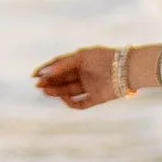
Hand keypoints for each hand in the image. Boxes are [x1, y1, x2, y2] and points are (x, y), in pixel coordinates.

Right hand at [34, 44, 161, 109]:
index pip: (60, 66)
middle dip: (50, 82)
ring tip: (47, 91)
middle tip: (39, 85)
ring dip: (57, 92)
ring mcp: (90, 86)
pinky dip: (72, 103)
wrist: (127, 69)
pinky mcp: (97, 98)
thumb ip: (62, 65)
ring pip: (69, 91)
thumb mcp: (80, 57)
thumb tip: (44, 72)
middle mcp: (84, 74)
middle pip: (63, 79)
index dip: (47, 70)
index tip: (34, 75)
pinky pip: (81, 103)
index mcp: (80, 61)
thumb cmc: (104, 58)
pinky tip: (65, 99)